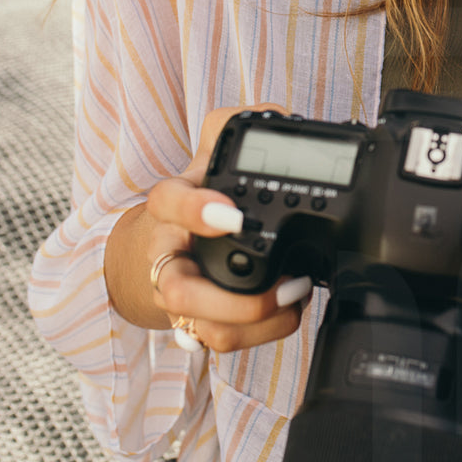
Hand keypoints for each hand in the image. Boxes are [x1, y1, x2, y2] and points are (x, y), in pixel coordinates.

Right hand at [107, 104, 313, 353]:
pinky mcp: (197, 322)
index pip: (167, 203)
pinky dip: (258, 335)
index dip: (195, 211)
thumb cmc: (200, 189)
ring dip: (253, 321)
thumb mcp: (214, 147)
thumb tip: (278, 119)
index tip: (233, 217)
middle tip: (284, 282)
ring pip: (200, 326)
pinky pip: (219, 341)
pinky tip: (286, 313)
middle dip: (231, 298)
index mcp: (171, 204)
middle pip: (175, 291)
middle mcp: (168, 254)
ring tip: (294, 295)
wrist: (170, 236)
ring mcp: (179, 294)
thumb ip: (239, 125)